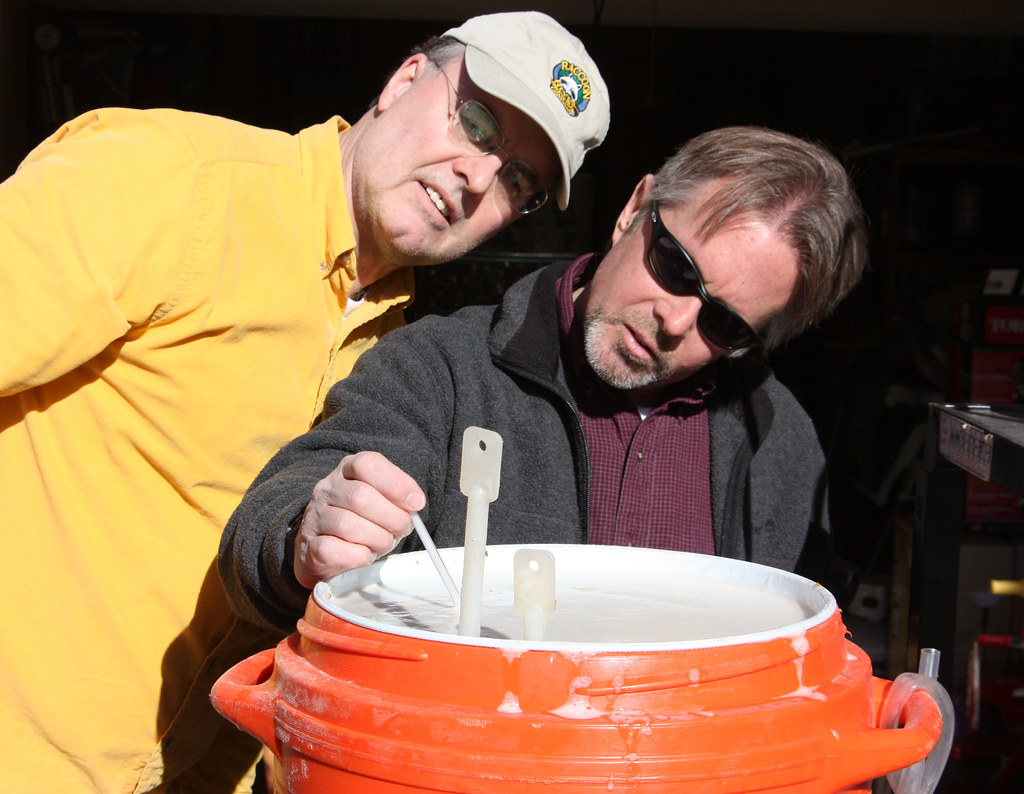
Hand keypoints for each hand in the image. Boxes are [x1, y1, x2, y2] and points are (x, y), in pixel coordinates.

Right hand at [293, 451, 424, 587]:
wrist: (328, 550)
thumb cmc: (363, 522)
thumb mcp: (384, 503)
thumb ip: (399, 499)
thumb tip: (414, 502)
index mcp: (348, 470)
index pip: (367, 464)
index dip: (395, 483)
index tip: (416, 502)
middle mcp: (328, 488)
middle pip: (360, 496)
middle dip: (391, 517)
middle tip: (402, 528)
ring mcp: (315, 515)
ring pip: (348, 524)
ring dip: (377, 539)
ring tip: (383, 542)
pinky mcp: (309, 544)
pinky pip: (334, 550)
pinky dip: (358, 556)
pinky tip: (364, 554)